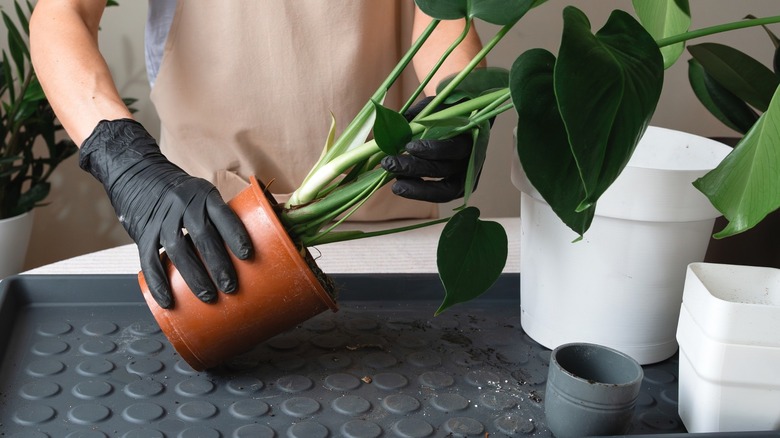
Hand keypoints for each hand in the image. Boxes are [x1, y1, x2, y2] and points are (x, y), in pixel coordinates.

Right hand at [79, 119, 252, 308]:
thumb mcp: (202, 193)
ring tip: (208, 296)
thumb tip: (248, 251)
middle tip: (231, 287)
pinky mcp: (143, 232)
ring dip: (194, 276)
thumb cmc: (180, 192)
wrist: (136, 173)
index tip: (248, 255)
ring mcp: (161, 218)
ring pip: (178, 249)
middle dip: (218, 263)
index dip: (235, 234)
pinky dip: (159, 282)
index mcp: (203, 195)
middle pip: (202, 235)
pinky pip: (150, 259)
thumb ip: (219, 216)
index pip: (223, 214)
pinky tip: (169, 300)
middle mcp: (183, 204)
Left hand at [380, 96, 485, 202]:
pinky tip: (401, 186)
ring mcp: (467, 176)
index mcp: (472, 136)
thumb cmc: (447, 113)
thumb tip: (396, 124)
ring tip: (395, 186)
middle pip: (445, 170)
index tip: (408, 146)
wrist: (463, 122)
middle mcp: (473, 159)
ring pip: (445, 190)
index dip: (432, 149)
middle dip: (415, 168)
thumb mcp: (435, 108)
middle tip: (389, 163)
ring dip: (417, 188)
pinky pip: (440, 194)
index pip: (454, 148)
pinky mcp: (458, 187)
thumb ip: (419, 116)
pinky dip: (420, 192)